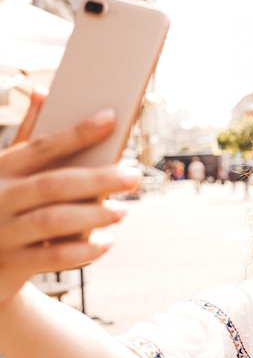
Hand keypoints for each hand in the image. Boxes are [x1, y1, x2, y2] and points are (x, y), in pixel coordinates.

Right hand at [0, 90, 140, 304]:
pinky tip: (108, 242)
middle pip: (53, 184)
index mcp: (1, 170)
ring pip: (53, 221)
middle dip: (98, 179)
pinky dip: (86, 251)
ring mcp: (4, 233)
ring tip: (123, 210)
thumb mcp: (7, 172)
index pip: (41, 146)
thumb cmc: (5, 205)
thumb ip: (27, 140)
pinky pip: (54, 258)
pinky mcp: (13, 264)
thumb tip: (43, 93)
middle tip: (134, 176)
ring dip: (94, 215)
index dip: (76, 132)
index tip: (110, 119)